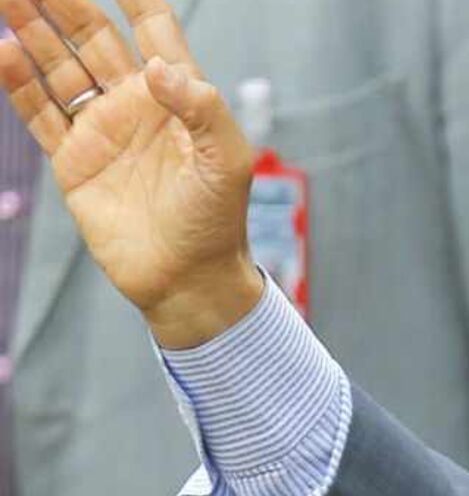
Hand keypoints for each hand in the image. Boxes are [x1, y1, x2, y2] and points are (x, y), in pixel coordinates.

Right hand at [0, 0, 262, 347]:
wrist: (188, 279)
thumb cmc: (218, 220)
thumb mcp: (229, 161)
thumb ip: (203, 107)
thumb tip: (157, 67)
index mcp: (179, 94)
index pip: (153, 27)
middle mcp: (136, 104)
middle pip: (93, 36)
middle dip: (64, 2)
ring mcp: (102, 129)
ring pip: (59, 66)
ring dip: (32, 30)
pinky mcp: (74, 160)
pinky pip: (39, 112)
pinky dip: (18, 83)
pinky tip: (2, 50)